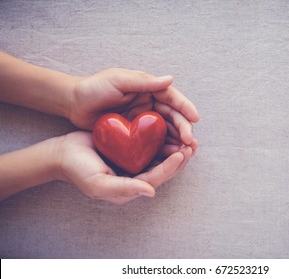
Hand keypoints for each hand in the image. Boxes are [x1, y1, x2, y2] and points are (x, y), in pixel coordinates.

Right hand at [56, 131, 192, 204]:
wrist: (64, 153)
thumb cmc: (79, 170)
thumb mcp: (99, 184)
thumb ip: (125, 188)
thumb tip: (151, 192)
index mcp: (131, 187)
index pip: (156, 178)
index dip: (170, 167)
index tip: (182, 154)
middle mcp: (136, 176)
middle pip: (163, 169)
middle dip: (179, 158)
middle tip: (192, 145)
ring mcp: (134, 162)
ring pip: (160, 156)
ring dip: (175, 148)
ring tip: (188, 138)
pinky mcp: (130, 149)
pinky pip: (150, 144)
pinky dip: (162, 138)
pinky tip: (170, 128)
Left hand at [69, 68, 199, 148]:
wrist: (73, 104)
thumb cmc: (94, 88)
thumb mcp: (118, 80)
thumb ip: (144, 82)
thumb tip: (170, 79)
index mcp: (148, 89)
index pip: (171, 98)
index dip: (185, 108)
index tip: (195, 118)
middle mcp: (150, 104)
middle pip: (173, 117)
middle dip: (184, 129)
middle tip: (191, 142)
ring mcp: (143, 120)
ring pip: (166, 131)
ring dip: (178, 141)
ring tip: (186, 152)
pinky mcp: (136, 134)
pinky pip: (153, 142)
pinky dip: (163, 148)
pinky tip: (170, 156)